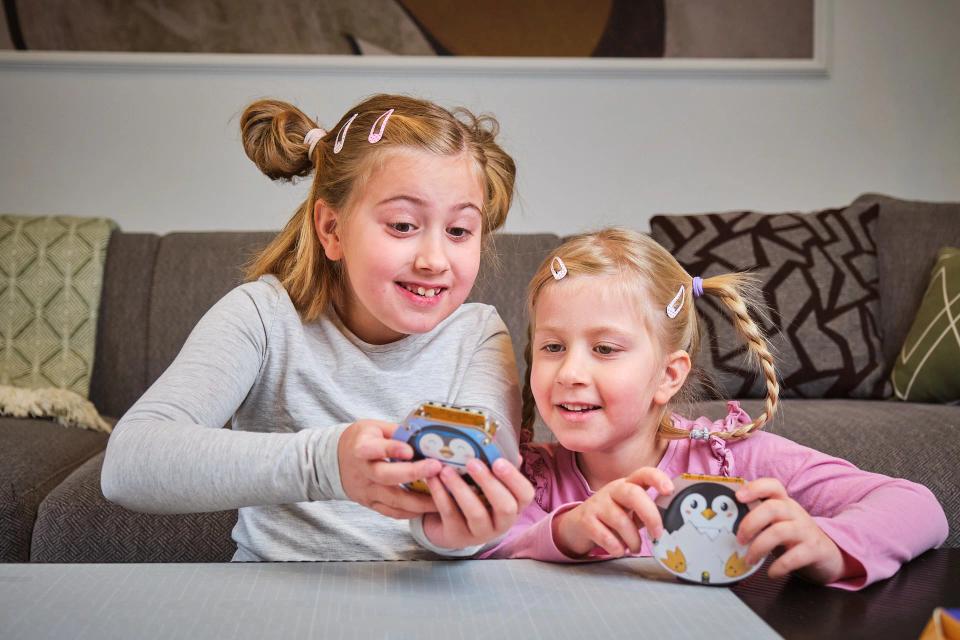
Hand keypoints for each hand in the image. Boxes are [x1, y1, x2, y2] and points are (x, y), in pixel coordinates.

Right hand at [337, 420, 442, 518]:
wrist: (335, 461)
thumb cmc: (360, 440)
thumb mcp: (374, 427)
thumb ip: (397, 432)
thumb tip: (424, 435)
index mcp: (360, 448)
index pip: (373, 449)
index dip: (391, 449)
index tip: (409, 450)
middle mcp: (363, 472)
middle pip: (386, 476)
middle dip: (413, 474)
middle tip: (437, 469)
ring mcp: (366, 491)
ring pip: (393, 500)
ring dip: (419, 500)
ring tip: (442, 496)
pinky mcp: (371, 504)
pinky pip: (392, 512)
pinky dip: (411, 512)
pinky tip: (428, 507)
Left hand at [420, 458, 534, 549]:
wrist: (448, 526)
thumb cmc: (476, 497)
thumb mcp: (489, 484)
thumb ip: (500, 469)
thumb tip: (512, 451)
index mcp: (514, 506)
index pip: (525, 494)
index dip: (514, 478)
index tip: (498, 461)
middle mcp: (502, 523)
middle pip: (505, 507)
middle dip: (489, 483)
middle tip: (472, 463)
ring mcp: (481, 533)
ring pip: (476, 513)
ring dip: (461, 489)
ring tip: (446, 470)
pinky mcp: (457, 536)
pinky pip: (450, 515)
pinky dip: (440, 495)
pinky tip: (433, 479)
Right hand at [552, 468, 672, 557]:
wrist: (577, 525)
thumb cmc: (611, 518)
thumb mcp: (630, 511)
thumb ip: (648, 513)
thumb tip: (670, 524)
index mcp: (627, 485)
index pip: (644, 473)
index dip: (658, 479)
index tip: (669, 491)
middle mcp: (612, 490)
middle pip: (633, 494)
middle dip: (650, 515)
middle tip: (657, 534)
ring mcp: (597, 503)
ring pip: (620, 519)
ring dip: (633, 539)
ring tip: (635, 547)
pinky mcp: (585, 520)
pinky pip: (605, 536)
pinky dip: (616, 547)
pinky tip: (618, 549)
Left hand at [736, 478, 845, 582]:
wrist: (828, 554)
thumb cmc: (793, 536)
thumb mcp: (777, 521)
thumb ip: (758, 517)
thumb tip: (727, 520)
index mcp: (784, 503)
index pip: (773, 485)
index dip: (755, 487)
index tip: (738, 497)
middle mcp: (795, 513)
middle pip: (771, 508)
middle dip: (750, 523)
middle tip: (739, 540)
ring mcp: (806, 531)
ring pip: (780, 532)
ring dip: (759, 547)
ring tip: (749, 559)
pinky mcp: (815, 550)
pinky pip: (795, 557)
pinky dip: (779, 566)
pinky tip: (771, 572)